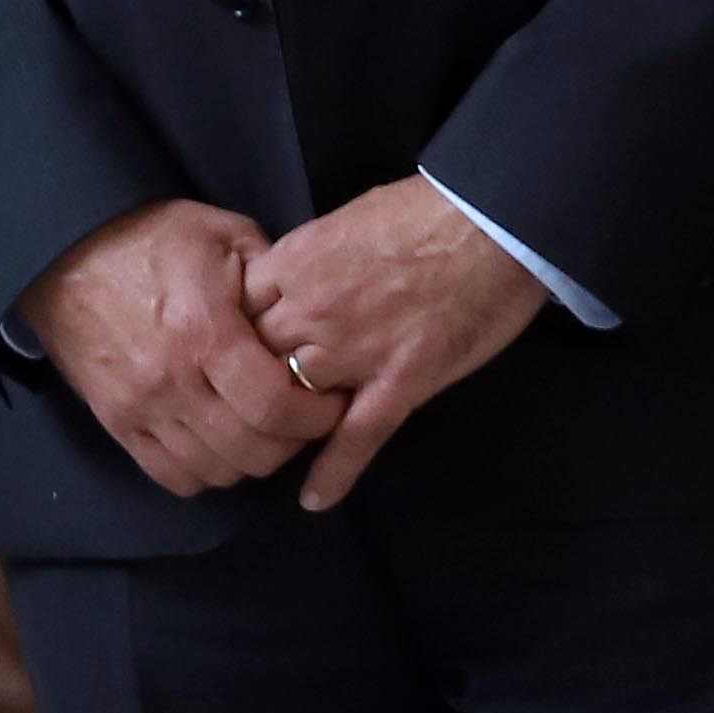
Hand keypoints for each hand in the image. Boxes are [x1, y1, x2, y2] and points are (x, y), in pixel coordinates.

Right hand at [18, 197, 320, 498]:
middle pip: (252, 451)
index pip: (276, 407)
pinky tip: (216, 442)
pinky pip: (172, 475)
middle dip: (291, 442)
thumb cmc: (150, 238)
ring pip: (216, 470)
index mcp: (204, 332)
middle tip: (301, 417)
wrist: (62, 250)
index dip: (316, 416)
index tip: (329, 401)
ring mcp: (138, 407)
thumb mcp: (224, 234)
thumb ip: (274, 276)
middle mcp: (171, 380)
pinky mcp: (115, 421)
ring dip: (249, 459)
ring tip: (259, 429)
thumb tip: (311, 318)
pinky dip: (204, 471)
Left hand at [239, 178, 544, 510]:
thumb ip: (303, 262)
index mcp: (291, 268)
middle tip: (240, 412)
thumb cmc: (420, 212)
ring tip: (269, 450)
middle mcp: (310, 313)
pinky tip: (313, 500)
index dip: (227, 341)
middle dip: (246, 387)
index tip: (225, 359)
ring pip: (293, 402)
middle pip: (253, 364)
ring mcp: (353, 351)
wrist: (488, 223)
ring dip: (283, 425)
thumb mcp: (339, 223)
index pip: (232, 318)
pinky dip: (333, 471)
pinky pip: (356, 436)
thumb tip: (283, 282)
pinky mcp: (400, 381)